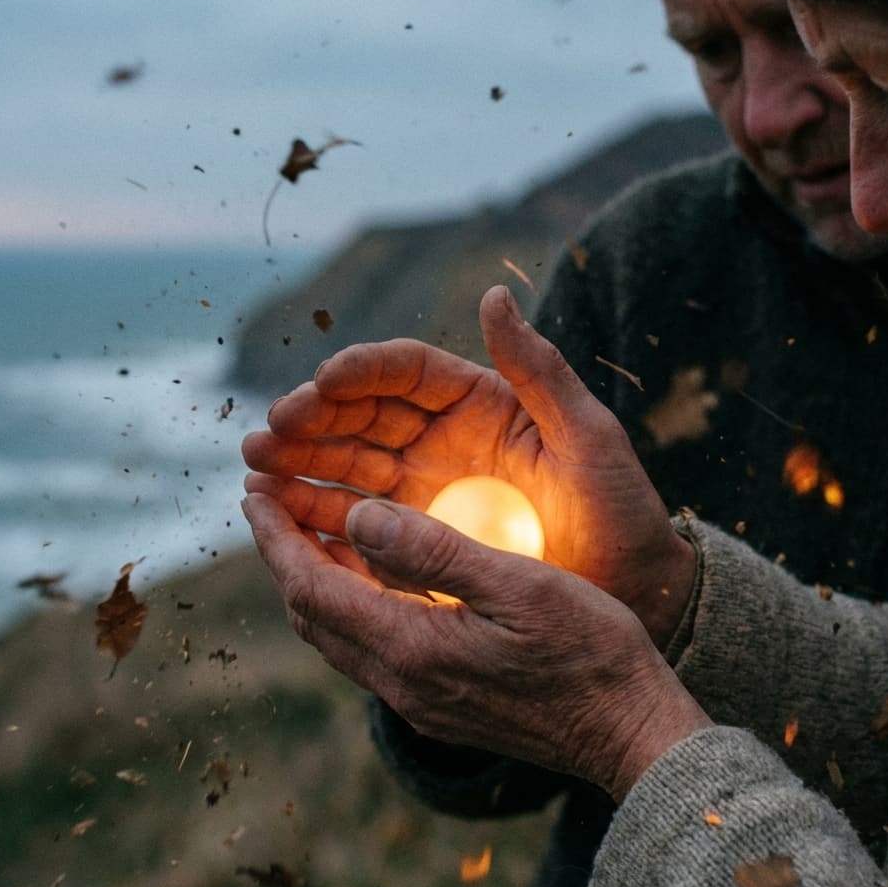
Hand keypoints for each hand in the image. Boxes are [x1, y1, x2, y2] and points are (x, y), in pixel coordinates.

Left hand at [241, 491, 710, 799]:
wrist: (630, 735)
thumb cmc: (589, 652)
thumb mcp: (518, 585)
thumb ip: (434, 552)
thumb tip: (355, 517)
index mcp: (413, 649)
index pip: (312, 587)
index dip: (276, 537)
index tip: (254, 491)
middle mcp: (403, 685)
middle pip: (312, 615)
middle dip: (284, 556)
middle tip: (272, 501)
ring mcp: (421, 702)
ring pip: (338, 636)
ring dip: (315, 581)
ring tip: (311, 530)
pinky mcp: (441, 707)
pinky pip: (370, 650)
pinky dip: (352, 605)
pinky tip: (374, 577)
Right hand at [242, 285, 694, 647]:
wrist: (631, 592)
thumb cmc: (620, 511)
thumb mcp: (589, 437)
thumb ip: (541, 370)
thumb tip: (494, 293)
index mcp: (481, 403)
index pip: (407, 374)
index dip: (362, 373)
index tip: (324, 383)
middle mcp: (444, 440)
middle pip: (363, 418)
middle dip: (312, 422)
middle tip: (268, 435)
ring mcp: (426, 490)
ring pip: (349, 467)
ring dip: (300, 467)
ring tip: (256, 476)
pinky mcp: (420, 538)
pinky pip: (361, 523)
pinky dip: (320, 519)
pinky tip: (282, 517)